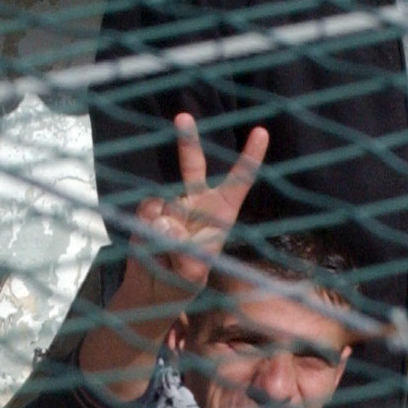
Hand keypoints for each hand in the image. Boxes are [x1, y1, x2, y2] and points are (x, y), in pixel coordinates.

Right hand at [125, 112, 268, 310]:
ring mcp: (169, 204)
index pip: (238, 182)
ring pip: (164, 204)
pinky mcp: (147, 211)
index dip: (249, 158)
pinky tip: (150, 246)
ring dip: (162, 231)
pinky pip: (146, 212)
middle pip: (193, 165)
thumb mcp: (192, 273)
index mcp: (220, 213)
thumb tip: (165, 220)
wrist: (153, 290)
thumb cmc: (184, 282)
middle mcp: (196, 202)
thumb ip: (182, 250)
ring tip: (166, 255)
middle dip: (187, 141)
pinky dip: (147, 229)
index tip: (261, 131)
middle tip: (182, 117)